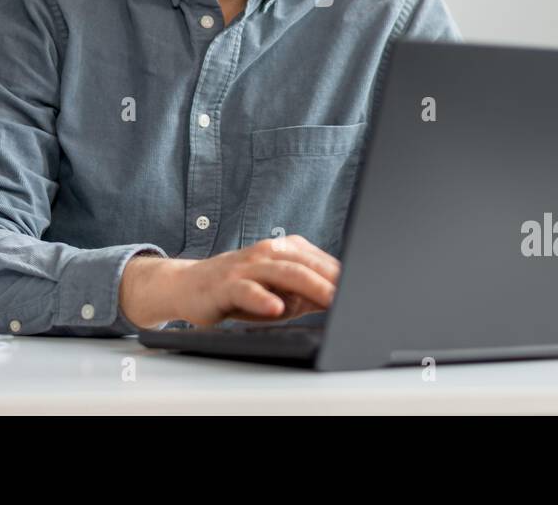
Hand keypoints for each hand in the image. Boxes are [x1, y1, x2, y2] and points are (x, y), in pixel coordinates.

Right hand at [119, 235, 339, 328]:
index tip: (368, 290)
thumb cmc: (241, 290)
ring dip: (310, 286)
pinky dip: (263, 298)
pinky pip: (247, 290)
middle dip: (334, 280)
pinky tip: (276, 307)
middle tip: (357, 295)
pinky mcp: (227, 283)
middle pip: (308, 264)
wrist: (189, 286)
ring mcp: (248, 265)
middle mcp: (269, 251)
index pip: (322, 263)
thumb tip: (342, 301)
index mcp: (286, 249)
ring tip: (331, 298)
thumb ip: (310, 295)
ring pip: (283, 272)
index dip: (345, 278)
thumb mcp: (280, 293)